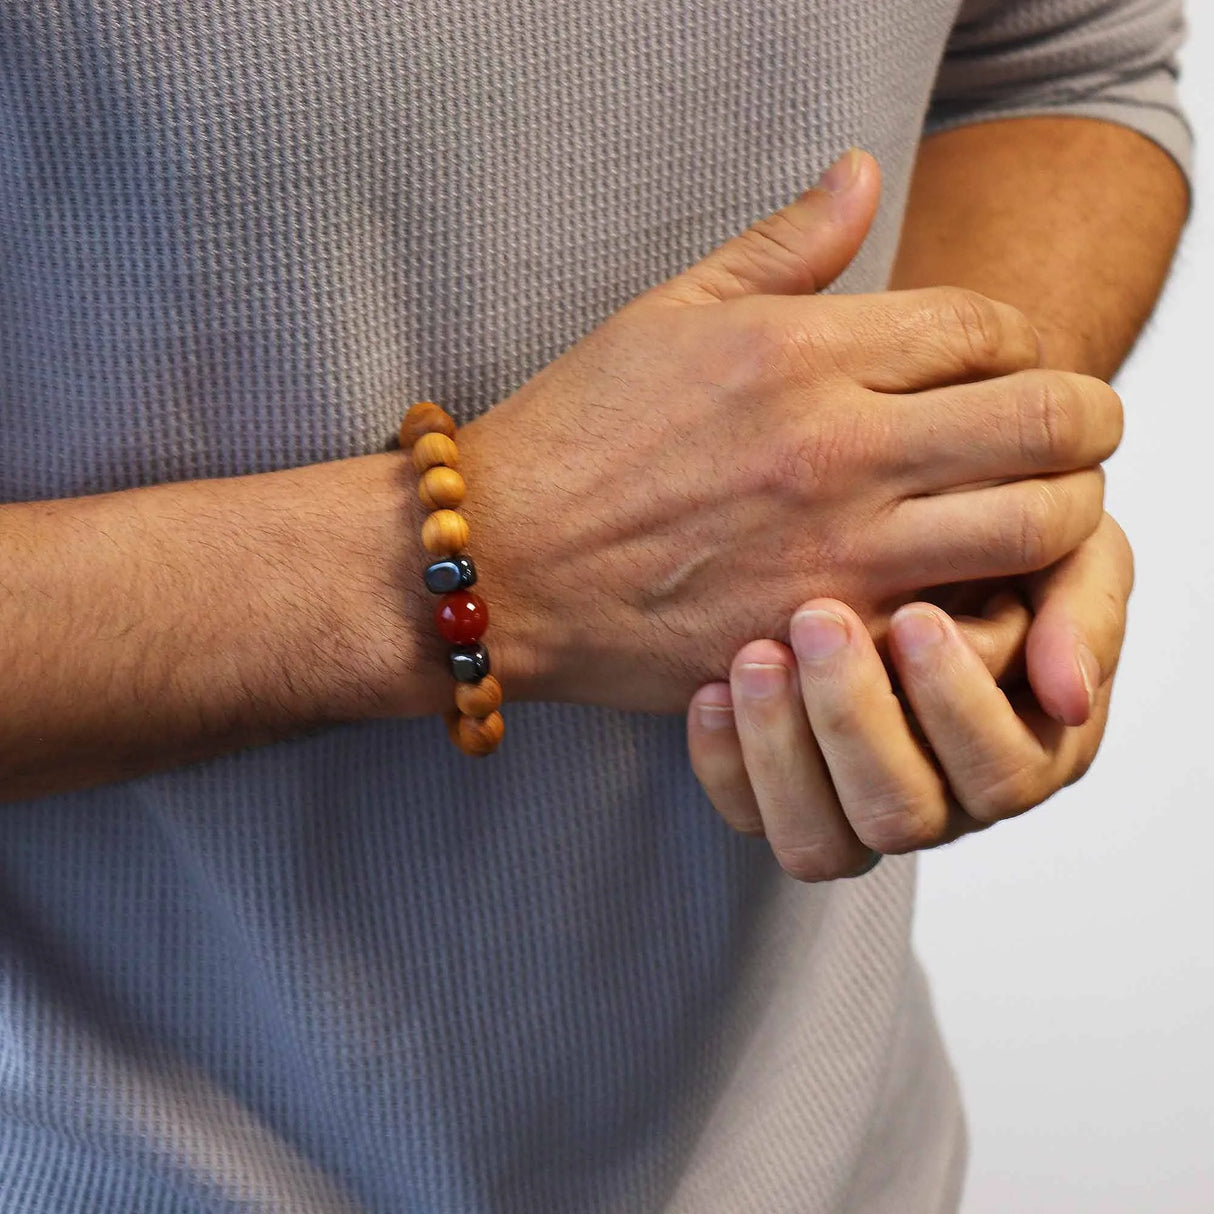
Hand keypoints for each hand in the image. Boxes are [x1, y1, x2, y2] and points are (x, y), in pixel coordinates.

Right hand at [457, 149, 1121, 711]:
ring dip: (1061, 510)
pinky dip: (996, 597)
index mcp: (802, 349)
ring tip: (1028, 509)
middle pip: (1051, 420)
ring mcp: (840, 549)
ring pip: (1040, 524)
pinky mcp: (826, 635)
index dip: (1022, 343)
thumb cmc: (574, 438)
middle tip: (1060, 435)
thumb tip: (863, 171)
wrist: (501, 565)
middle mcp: (838, 445)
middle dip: (1082, 421)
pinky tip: (963, 582)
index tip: (1002, 367)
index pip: (990, 327)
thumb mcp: (667, 312)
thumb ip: (784, 245)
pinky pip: (970, 617)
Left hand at [686, 513, 1131, 879]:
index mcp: (1023, 750)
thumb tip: (1070, 696)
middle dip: (853, 716)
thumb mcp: (1063, 554)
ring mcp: (857, 807)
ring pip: (820, 841)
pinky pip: (749, 820)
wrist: (902, 542)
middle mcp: (941, 798)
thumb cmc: (995, 551)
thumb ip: (1084, 611)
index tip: (912, 615)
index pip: (998, 773)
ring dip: (780, 748)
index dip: (955, 703)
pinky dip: (724, 761)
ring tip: (756, 655)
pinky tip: (710, 688)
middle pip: (899, 813)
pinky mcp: (785, 800)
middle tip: (817, 618)